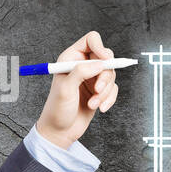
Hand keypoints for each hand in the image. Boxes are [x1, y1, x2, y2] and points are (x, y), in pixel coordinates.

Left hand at [34, 30, 118, 149]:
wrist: (60, 131)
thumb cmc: (57, 109)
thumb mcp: (66, 89)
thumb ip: (81, 72)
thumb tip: (100, 63)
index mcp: (70, 58)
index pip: (91, 40)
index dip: (101, 47)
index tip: (105, 60)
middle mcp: (82, 65)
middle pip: (106, 57)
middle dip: (105, 76)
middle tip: (97, 90)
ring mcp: (92, 78)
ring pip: (111, 75)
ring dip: (105, 92)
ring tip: (93, 104)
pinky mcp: (99, 91)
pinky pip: (114, 89)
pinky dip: (109, 99)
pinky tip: (100, 108)